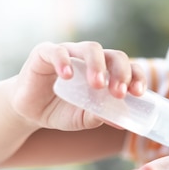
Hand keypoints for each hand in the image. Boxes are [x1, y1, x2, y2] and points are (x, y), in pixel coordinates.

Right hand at [10, 41, 144, 130]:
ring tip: (98, 85)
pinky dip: (64, 61)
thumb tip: (121, 121)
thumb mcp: (83, 118)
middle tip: (119, 92)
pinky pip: (57, 51)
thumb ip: (100, 116)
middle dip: (121, 72)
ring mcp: (69, 53)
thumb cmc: (61, 110)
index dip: (136, 77)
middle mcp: (91, 59)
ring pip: (90, 48)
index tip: (138, 93)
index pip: (128, 67)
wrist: (30, 111)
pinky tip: (67, 75)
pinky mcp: (45, 53)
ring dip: (98, 66)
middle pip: (114, 55)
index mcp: (106, 71)